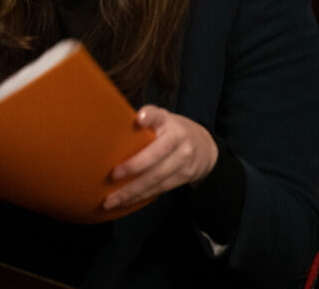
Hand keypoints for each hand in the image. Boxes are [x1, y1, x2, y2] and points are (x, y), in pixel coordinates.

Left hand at [103, 105, 217, 211]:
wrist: (206, 147)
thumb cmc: (172, 130)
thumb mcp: (162, 117)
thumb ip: (148, 116)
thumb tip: (131, 119)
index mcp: (168, 122)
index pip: (158, 116)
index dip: (150, 116)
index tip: (140, 118)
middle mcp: (179, 141)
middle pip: (156, 156)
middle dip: (134, 168)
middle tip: (113, 176)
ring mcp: (184, 161)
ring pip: (157, 178)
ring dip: (133, 191)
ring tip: (112, 200)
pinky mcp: (184, 177)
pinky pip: (161, 188)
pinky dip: (142, 196)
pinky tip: (126, 201)